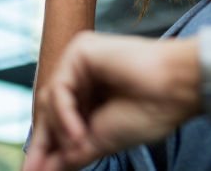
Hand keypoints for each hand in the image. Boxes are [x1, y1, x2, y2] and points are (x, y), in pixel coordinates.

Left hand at [25, 32, 200, 170]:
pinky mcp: (81, 50)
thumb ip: (69, 154)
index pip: (57, 119)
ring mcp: (81, 61)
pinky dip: (65, 114)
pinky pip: (59, 88)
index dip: (45, 147)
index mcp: (91, 93)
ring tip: (78, 145)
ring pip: (51, 100)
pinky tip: (80, 132)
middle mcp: (83, 74)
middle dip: (44, 141)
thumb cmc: (147, 113)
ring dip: (60, 129)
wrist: (175, 91)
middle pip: (49, 109)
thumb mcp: (100, 141)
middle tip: (35, 169)